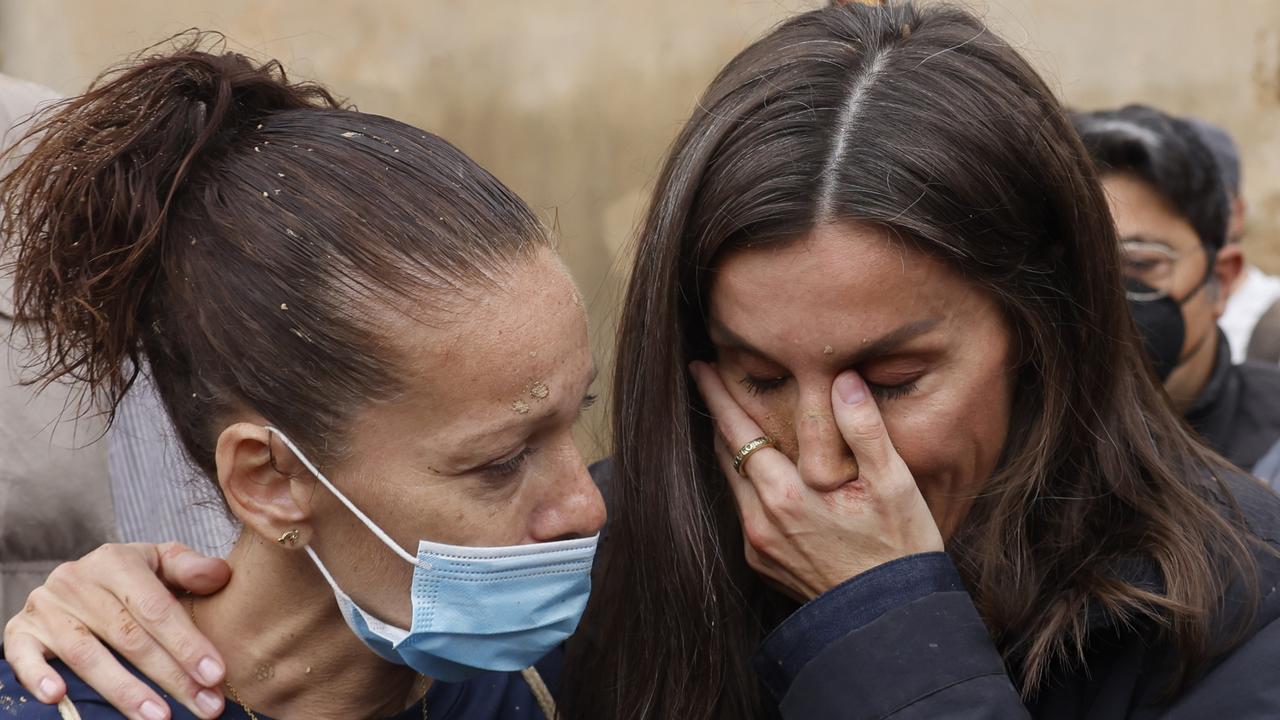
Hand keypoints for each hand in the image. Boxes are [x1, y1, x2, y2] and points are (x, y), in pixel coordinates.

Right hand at [3, 542, 231, 719]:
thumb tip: (221, 575)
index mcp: (116, 561)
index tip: (216, 674)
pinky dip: (39, 677)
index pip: (157, 607)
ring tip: (159, 717)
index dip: (187, 643)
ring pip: (87, 654)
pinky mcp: (21, 630)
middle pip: (129, 636)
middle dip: (170, 676)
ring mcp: (47, 608)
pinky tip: (60, 698)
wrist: (77, 577)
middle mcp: (77, 581)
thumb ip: (190, 568)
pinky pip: (23, 656)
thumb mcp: (160, 562)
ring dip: (124, 690)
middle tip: (205, 705)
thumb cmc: (131, 577)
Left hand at [690, 362, 943, 600]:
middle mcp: (760, 520)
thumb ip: (864, 427)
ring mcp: (757, 545)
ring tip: (733, 420)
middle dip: (719, 416)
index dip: (718, 396)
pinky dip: (747, 484)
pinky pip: (743, 511)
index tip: (701, 368)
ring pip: (732, 483)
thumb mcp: (894, 483)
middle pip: (726, 454)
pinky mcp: (762, 562)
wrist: (889, 618)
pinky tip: (761, 472)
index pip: (738, 431)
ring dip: (731, 450)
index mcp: (785, 495)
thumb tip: (844, 379)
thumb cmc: (898, 548)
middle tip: (711, 381)